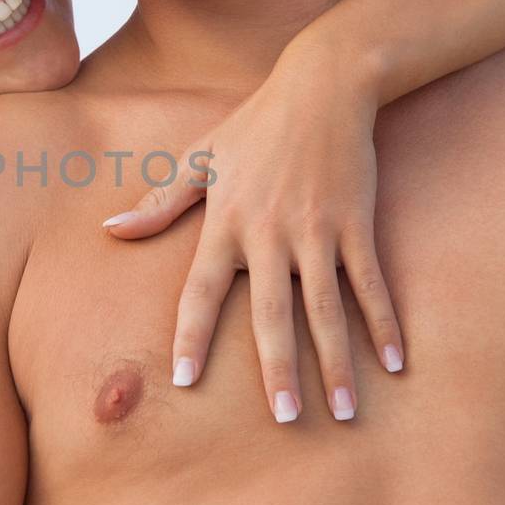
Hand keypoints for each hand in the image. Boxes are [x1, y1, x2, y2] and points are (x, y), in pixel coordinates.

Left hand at [100, 45, 404, 422]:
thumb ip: (158, 203)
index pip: (201, 289)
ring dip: (336, 362)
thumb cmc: (254, 124)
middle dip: (278, 369)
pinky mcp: (355, 223)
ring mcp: (316, 230)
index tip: (184, 379)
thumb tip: (110, 231)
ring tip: (342, 412)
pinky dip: (384, 322)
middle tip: (285, 419)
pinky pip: (370, 282)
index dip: (193, 333)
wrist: (322, 85)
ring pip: (326, 308)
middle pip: (271, 312)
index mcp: (225, 221)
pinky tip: (395, 363)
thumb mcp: (199, 158)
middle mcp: (269, 233)